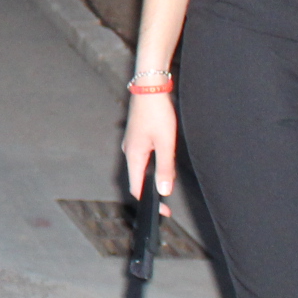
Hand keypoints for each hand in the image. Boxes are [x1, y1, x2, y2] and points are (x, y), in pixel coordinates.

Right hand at [121, 90, 178, 214]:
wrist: (149, 86)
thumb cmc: (157, 112)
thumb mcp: (165, 143)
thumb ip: (165, 168)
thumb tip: (164, 190)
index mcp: (133, 155)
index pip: (137, 189)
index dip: (150, 203)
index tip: (164, 212)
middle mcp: (129, 151)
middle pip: (137, 180)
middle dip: (151, 194)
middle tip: (168, 203)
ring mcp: (132, 143)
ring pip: (140, 168)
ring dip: (151, 179)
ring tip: (166, 185)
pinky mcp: (137, 136)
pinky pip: (142, 158)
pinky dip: (151, 167)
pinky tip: (162, 163)